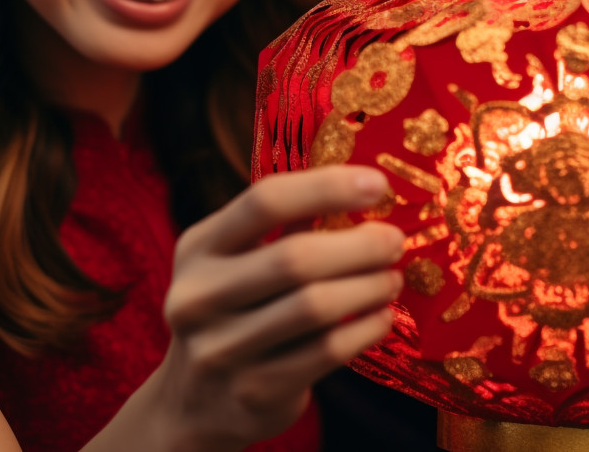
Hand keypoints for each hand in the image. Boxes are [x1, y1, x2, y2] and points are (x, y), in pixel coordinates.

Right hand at [140, 165, 403, 451]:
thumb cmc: (231, 312)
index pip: (264, 202)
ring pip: (315, 307)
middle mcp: (200, 296)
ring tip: (391, 279)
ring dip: (368, 287)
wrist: (193, 404)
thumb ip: (282, 228)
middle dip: (359, 246)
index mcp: (198, 248)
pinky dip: (364, 330)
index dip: (326, 187)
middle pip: (295, 258)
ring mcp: (222, 349)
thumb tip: (362, 189)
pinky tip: (382, 318)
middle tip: (394, 241)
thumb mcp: (233, 263)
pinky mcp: (254, 392)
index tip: (377, 184)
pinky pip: (325, 353)